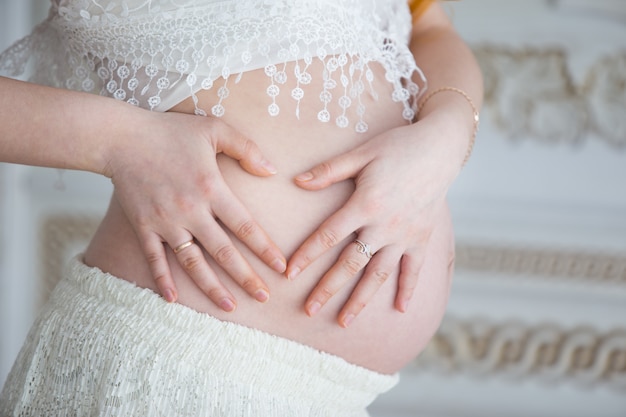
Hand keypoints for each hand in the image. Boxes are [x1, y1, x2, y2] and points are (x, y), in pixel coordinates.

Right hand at [103, 110, 285, 310]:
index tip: (282, 267)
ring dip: (211, 287)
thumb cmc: (170, 131)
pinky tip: (173, 300)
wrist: (120, 137)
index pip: (245, 226)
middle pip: (224, 252)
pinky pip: (154, 259)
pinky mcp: (143, 226)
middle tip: (264, 298)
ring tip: (229, 307)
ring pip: (192, 262)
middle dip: (246, 278)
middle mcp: (191, 211)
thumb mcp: (214, 129)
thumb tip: (272, 171)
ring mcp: (165, 222)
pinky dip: (162, 280)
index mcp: (212, 188)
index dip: (265, 249)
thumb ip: (246, 148)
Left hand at [287, 118, 461, 326]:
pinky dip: (407, 289)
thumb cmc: (396, 147)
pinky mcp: (422, 238)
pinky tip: (400, 310)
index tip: (289, 274)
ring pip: (378, 274)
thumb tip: (297, 181)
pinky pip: (414, 270)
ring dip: (360, 300)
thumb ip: (329, 171)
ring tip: (344, 321)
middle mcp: (383, 226)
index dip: (307, 255)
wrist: (440, 149)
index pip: (328, 236)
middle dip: (327, 288)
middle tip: (309, 310)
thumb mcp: (361, 153)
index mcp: (364, 204)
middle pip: (350, 264)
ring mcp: (404, 236)